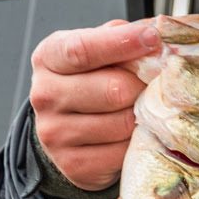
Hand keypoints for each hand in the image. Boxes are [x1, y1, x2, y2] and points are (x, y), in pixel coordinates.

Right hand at [27, 19, 170, 189]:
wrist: (70, 130)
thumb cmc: (93, 81)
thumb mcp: (100, 51)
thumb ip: (123, 37)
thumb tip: (154, 34)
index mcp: (49, 58)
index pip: (82, 49)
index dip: (122, 44)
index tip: (153, 38)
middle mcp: (44, 95)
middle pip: (113, 90)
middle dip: (142, 86)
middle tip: (152, 86)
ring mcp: (56, 133)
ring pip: (123, 123)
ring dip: (143, 117)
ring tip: (141, 110)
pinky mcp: (75, 164)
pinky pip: (124, 153)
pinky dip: (139, 142)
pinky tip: (135, 134)